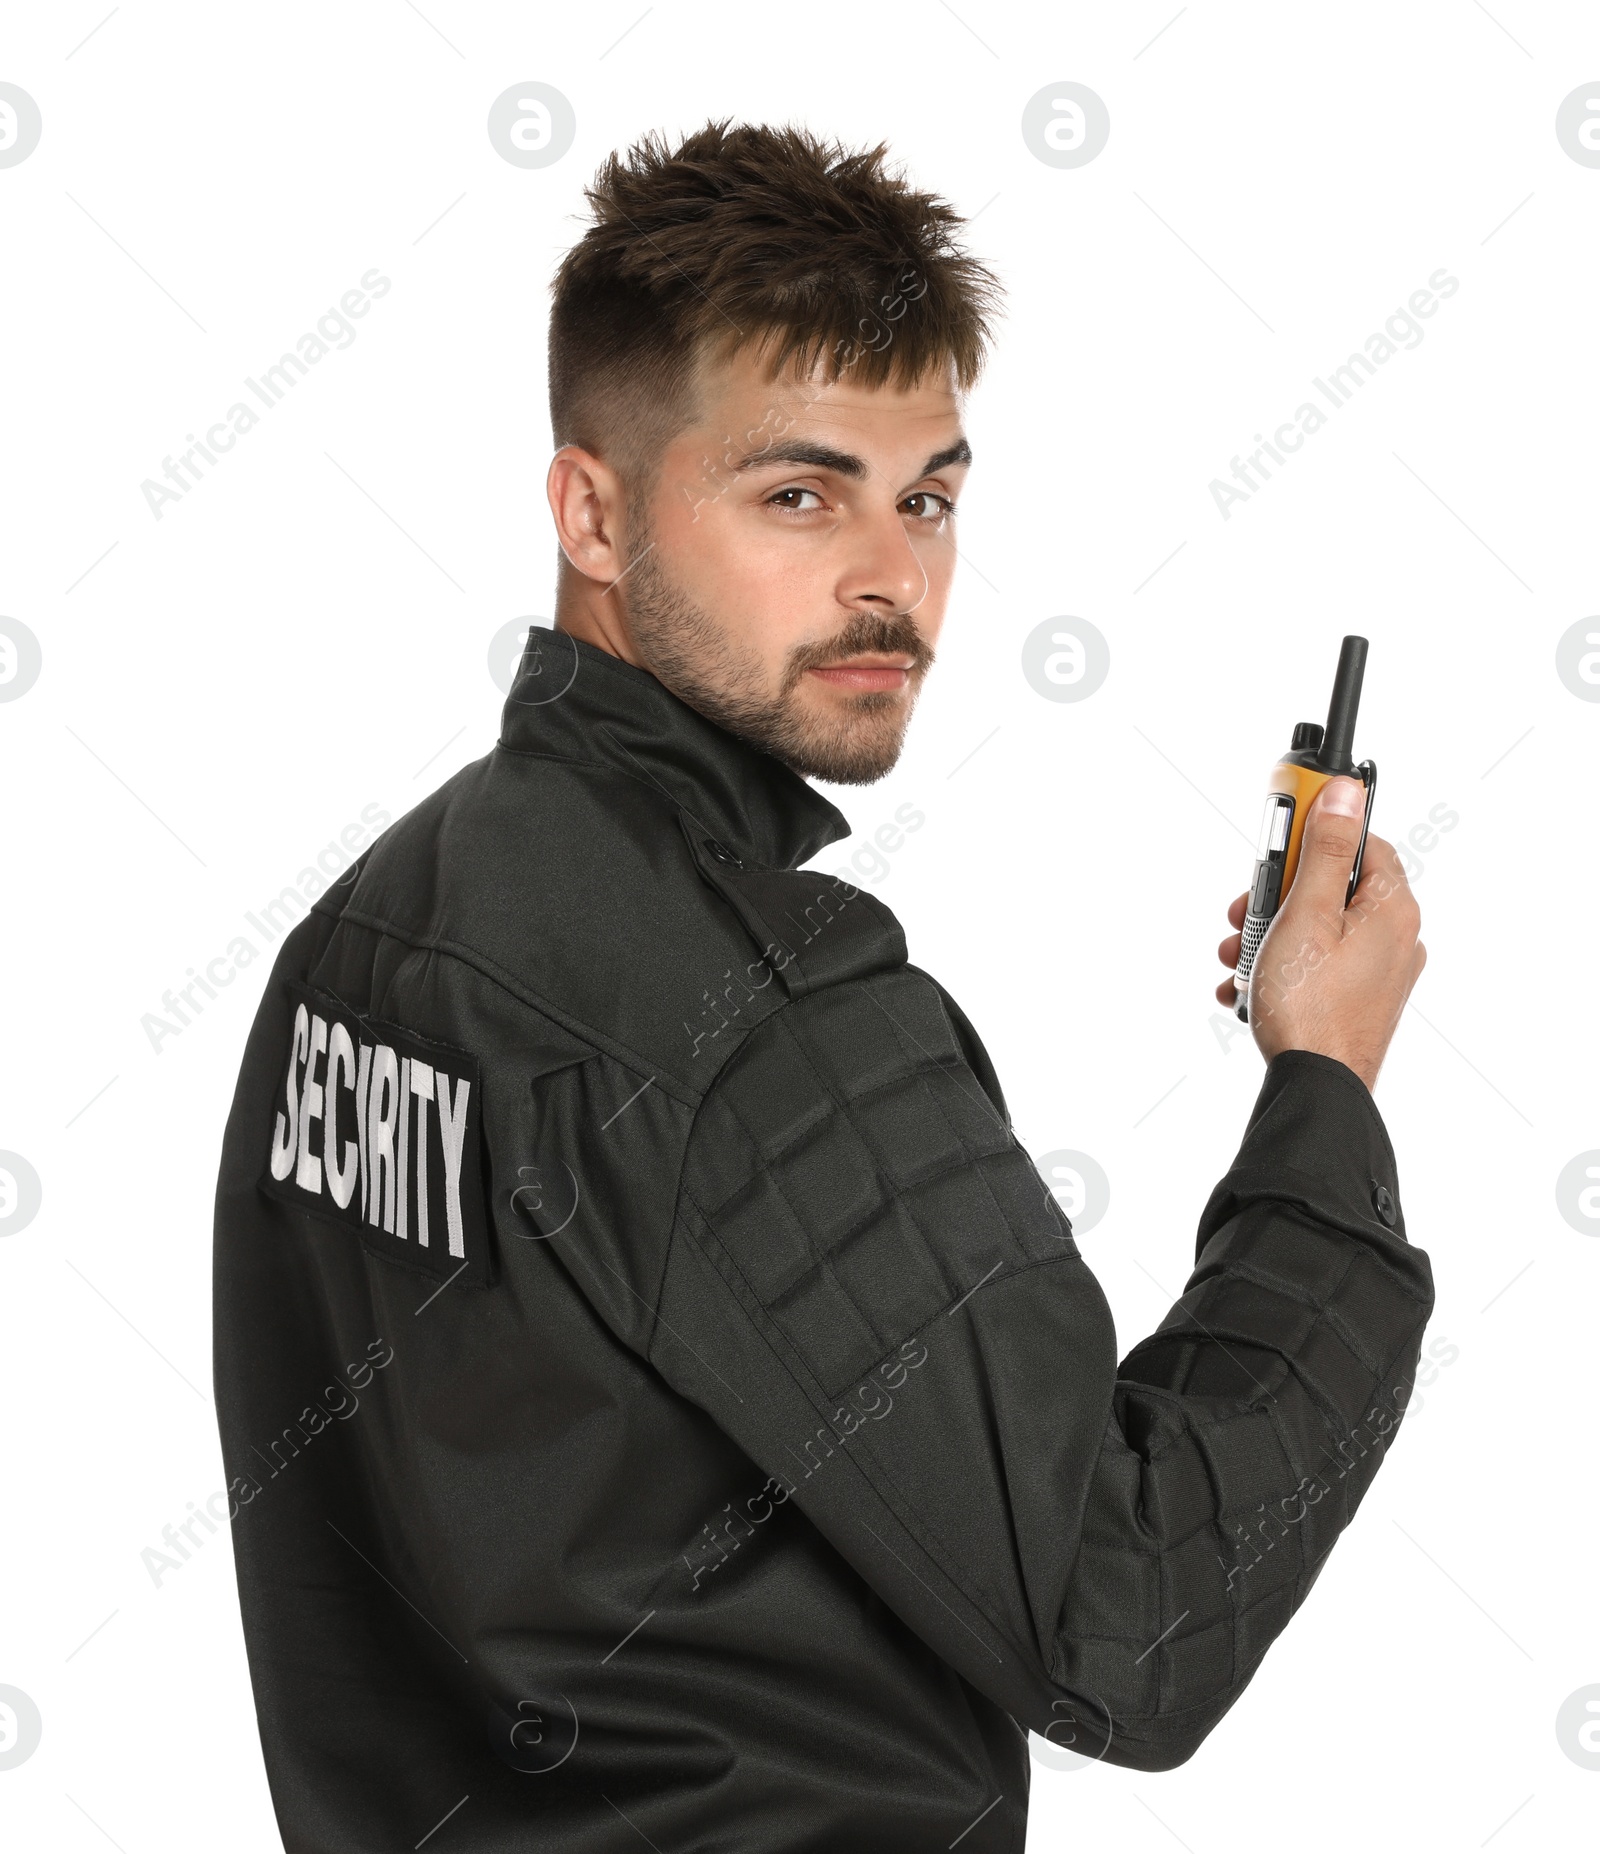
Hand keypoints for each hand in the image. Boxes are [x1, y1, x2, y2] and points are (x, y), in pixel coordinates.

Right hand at [1214, 777, 1425, 1091]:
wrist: (1317, 1088)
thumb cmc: (1310, 1007)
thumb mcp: (1306, 915)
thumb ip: (1326, 851)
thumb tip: (1346, 794)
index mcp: (1392, 910)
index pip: (1361, 842)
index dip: (1315, 837)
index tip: (1280, 841)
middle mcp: (1395, 938)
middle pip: (1331, 888)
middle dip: (1277, 897)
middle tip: (1244, 913)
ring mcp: (1377, 973)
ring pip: (1317, 930)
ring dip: (1269, 936)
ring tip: (1238, 959)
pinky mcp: (1357, 1001)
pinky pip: (1316, 966)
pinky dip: (1281, 969)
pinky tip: (1249, 987)